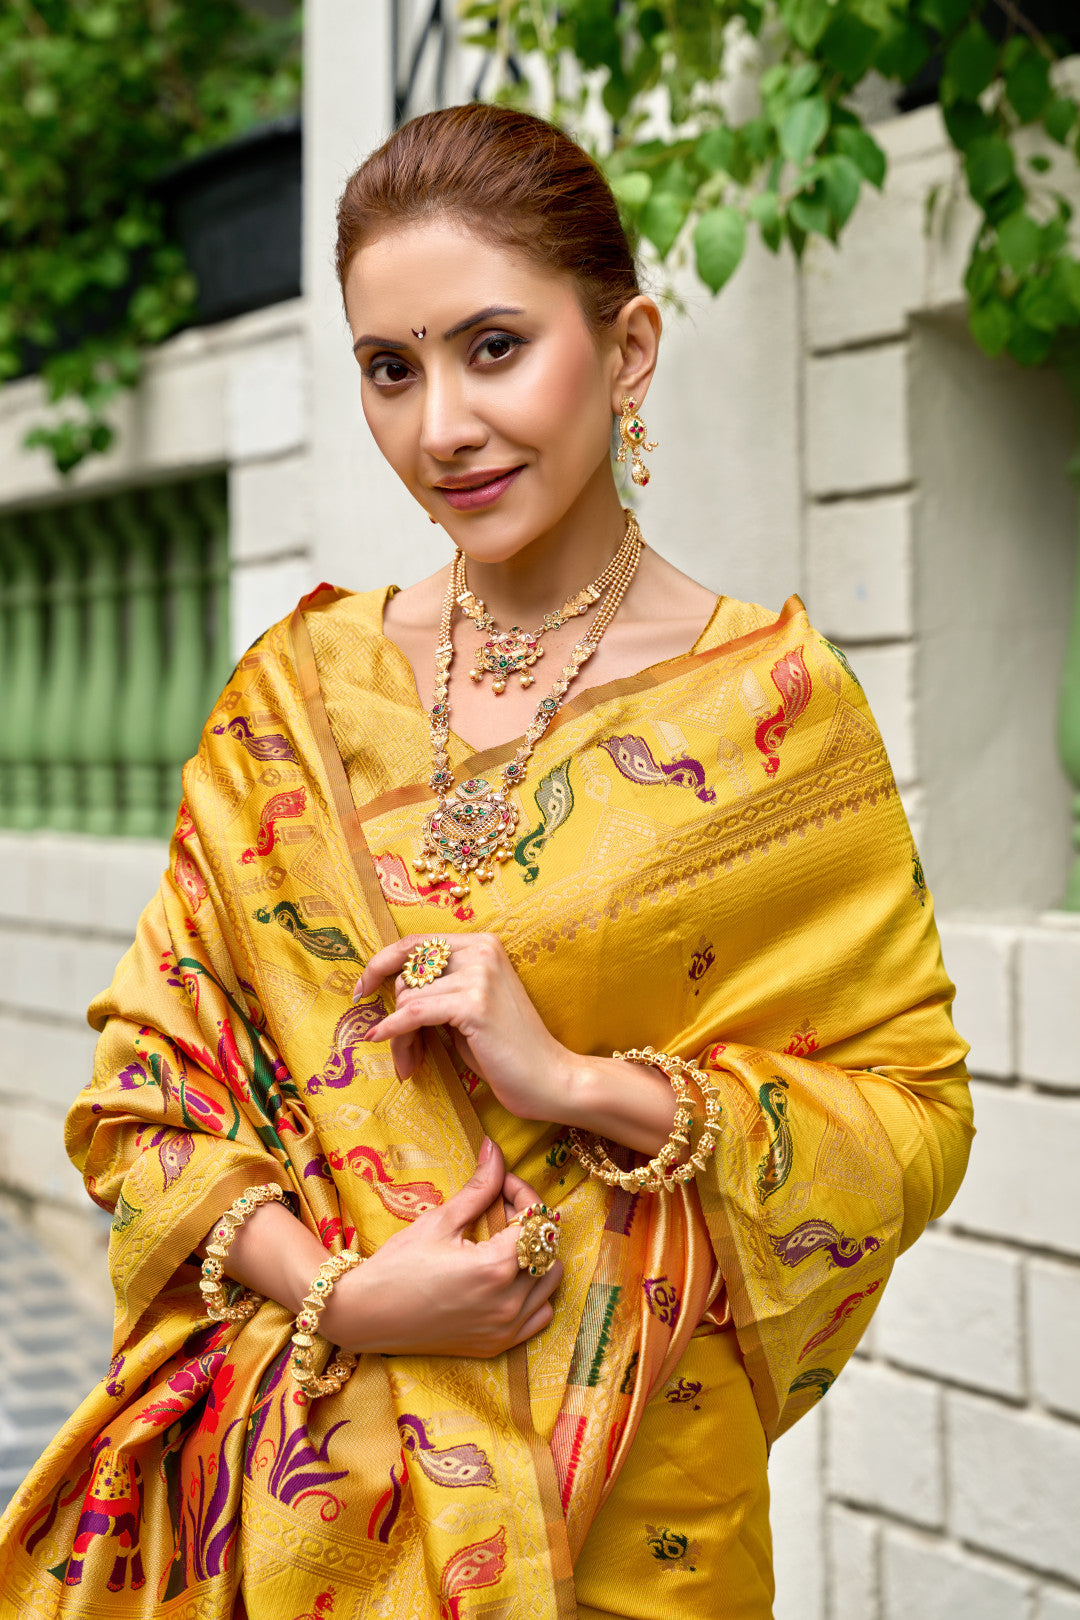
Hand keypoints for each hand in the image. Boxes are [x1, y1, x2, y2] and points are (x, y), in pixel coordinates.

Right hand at [320, 1137, 562, 1356]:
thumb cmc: (398, 1265)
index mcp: (495, 1267)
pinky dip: (534, 1293)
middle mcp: (507, 1302)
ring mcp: (505, 1328)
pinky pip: (540, 1316)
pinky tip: (508, 1278)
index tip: (502, 1184)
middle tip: (502, 1210)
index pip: (537, 1220)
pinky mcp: (497, 1344)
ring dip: (536, 1256)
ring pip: (549, 1283)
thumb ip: (479, 1186)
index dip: (523, 1193)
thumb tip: (495, 1148)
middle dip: (532, 1223)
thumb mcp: (440, 1220)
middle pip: (548, 1249)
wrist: (367, 1314)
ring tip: (504, 1242)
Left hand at [355, 932, 574, 1122]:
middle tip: (405, 1051)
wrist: (551, 1078)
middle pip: (408, 974)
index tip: (363, 989)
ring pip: (408, 998)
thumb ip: (437, 991)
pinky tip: (379, 1039)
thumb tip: (384, 988)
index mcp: (481, 945)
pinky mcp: (474, 1004)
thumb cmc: (506, 1050)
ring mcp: (479, 975)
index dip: (382, 963)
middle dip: (396, 1014)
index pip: (416, 943)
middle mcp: (481, 951)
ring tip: (411, 1062)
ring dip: (400, 1035)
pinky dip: (393, 1030)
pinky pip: (414, 1014)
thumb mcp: (467, 1009)